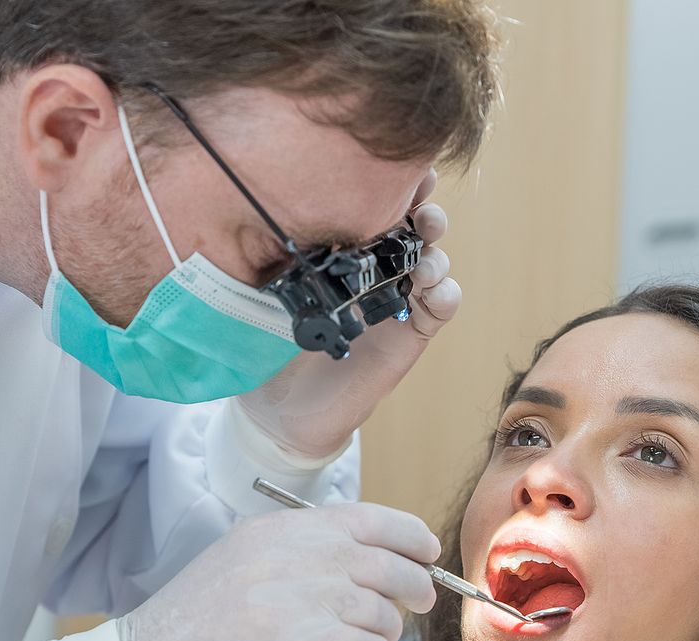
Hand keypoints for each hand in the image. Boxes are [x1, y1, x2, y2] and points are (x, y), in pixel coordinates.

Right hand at [117, 502, 439, 640]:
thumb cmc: (190, 621)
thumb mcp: (238, 558)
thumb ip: (295, 550)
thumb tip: (360, 559)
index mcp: (279, 530)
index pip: (368, 519)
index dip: (409, 534)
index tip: (426, 551)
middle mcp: (298, 556)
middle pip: (387, 563)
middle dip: (415, 584)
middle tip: (420, 601)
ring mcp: (306, 601)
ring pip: (383, 611)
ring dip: (387, 629)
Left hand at [236, 168, 460, 458]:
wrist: (279, 414)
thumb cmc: (266, 350)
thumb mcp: (260, 299)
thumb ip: (266, 265)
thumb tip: (252, 221)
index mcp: (340, 253)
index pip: (371, 208)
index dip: (387, 184)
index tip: (388, 168)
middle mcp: (372, 270)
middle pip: (414, 225)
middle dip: (424, 209)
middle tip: (419, 211)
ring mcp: (395, 301)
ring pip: (434, 260)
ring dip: (436, 251)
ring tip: (423, 258)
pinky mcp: (408, 336)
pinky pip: (440, 308)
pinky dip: (445, 294)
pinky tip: (433, 292)